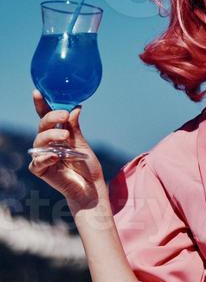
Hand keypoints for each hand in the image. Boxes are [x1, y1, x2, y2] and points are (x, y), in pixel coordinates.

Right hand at [28, 89, 105, 209]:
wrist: (91, 189)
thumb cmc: (87, 167)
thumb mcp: (82, 145)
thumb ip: (75, 129)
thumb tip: (75, 108)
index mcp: (58, 135)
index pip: (47, 117)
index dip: (41, 105)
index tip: (38, 92)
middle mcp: (48, 144)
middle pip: (42, 126)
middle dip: (51, 118)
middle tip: (63, 115)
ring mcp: (43, 156)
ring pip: (39, 141)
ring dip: (51, 136)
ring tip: (65, 137)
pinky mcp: (41, 170)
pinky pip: (37, 161)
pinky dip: (45, 157)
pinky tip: (54, 156)